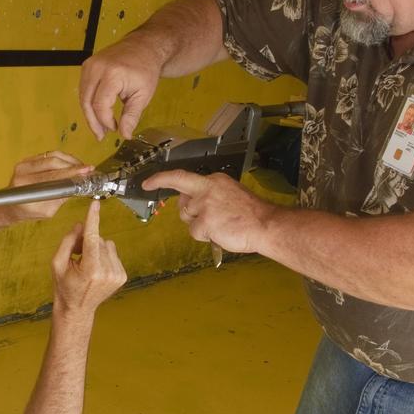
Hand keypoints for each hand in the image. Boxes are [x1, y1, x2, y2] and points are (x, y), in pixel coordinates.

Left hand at [0, 151, 92, 224]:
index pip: (53, 176)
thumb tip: (79, 185)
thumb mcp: (47, 211)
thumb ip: (61, 197)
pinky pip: (48, 155)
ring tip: (82, 166)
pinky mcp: (27, 160)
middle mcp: (22, 171)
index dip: (71, 172)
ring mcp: (23, 163)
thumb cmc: (28, 212)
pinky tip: (72, 163)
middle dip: (73, 164)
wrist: (10, 206)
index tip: (86, 172)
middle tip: (88, 169)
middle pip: (53, 161)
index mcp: (26, 186)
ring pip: (52, 155)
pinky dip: (62, 158)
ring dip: (70, 159)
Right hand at [51, 200, 126, 315]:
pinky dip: (104, 257)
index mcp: (90, 269)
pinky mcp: (122, 276)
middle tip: (77, 254)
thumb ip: (68, 241)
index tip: (95, 204)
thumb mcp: (57, 263)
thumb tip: (80, 226)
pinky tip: (96, 269)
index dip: (93, 219)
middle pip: (99, 240)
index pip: (92, 238)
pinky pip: (113, 254)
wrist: (77, 308)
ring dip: (97, 249)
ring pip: (108, 245)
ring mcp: (116, 275)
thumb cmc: (65, 287)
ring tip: (87, 263)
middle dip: (88, 241)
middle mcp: (106, 272)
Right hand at [79, 35, 164, 140]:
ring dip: (90, 114)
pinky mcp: (87, 66)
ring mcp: (89, 65)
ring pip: (82, 97)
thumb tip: (125, 135)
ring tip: (101, 127)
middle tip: (101, 135)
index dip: (105, 121)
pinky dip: (89, 103)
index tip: (115, 128)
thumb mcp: (143, 95)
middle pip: (87, 102)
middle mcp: (97, 68)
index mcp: (113, 74)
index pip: (100, 104)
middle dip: (93, 122)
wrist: (143, 47)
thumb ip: (132, 116)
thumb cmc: (145, 68)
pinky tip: (98, 113)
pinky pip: (83, 90)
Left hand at [142, 170, 276, 254]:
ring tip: (221, 225)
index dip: (161, 179)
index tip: (147, 183)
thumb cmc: (251, 213)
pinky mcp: (205, 222)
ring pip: (187, 218)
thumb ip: (210, 195)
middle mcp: (207, 189)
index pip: (182, 177)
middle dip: (181, 205)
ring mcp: (205, 205)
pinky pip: (195, 232)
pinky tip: (221, 233)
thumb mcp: (230, 193)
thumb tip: (190, 203)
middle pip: (181, 198)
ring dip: (199, 225)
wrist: (266, 224)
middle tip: (187, 208)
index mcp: (214, 180)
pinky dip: (205, 236)